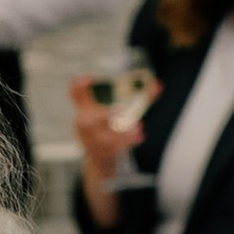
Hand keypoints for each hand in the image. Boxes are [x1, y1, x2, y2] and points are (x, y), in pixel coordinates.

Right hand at [69, 76, 127, 230]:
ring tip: (138, 127)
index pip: (76, 93)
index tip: (88, 79)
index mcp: (85, 106)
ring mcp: (89, 140)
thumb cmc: (110, 125)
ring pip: (101, 138)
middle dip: (103, 116)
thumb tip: (157, 86)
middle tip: (121, 111)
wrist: (101, 154)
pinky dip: (126, 142)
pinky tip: (138, 137)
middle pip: (86, 120)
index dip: (79, 87)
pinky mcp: (98, 152)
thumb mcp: (117, 109)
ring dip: (121, 133)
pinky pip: (110, 149)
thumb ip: (139, 96)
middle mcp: (84, 122)